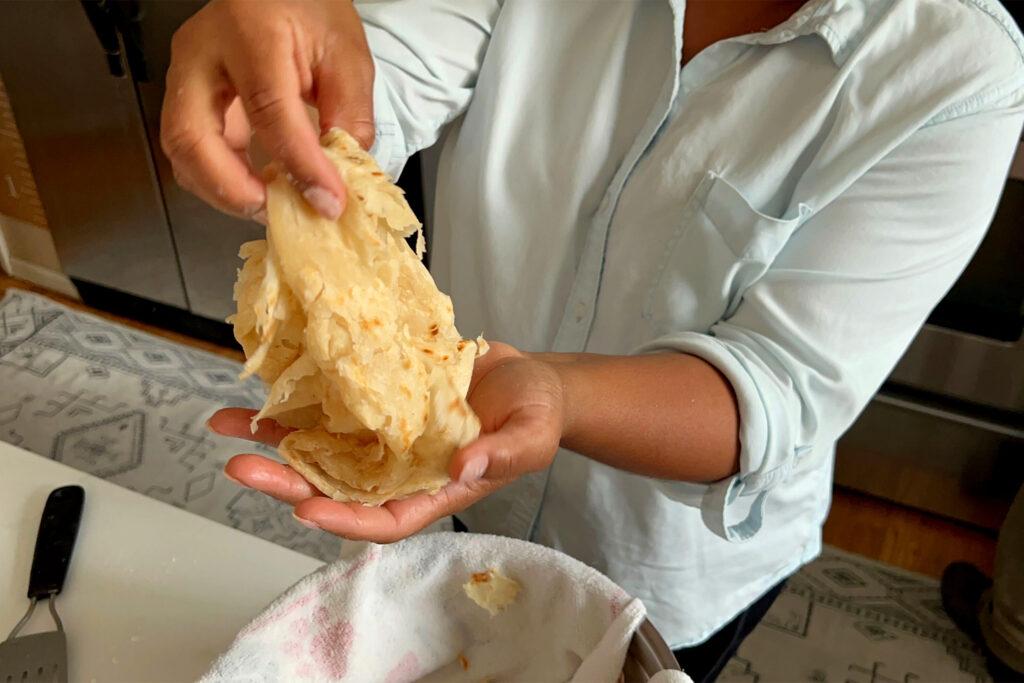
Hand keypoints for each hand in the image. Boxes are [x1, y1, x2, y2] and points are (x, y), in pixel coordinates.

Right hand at [160, 0, 375, 220]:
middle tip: (277, 211)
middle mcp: (202, 53)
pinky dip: (220, 180)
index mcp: (249, 32)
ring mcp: (185, 75)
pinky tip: (258, 190)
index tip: (327, 199)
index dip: (298, 164)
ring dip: (223, 191)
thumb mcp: (346, 56)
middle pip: (191, 136)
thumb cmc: (310, 12)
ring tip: (271, 205)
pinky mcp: (186, 97)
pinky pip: (192, 150)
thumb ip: (349, 114)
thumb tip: (340, 177)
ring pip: (182, 150)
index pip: (268, 110)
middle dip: (232, 189)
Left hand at [210, 343, 563, 541]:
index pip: (386, 518)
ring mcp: (382, 436)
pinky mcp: (374, 402)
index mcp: (435, 489)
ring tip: (225, 427)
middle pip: (337, 486)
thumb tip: (462, 469)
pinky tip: (257, 392)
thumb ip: (503, 453)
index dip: (345, 519)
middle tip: (243, 468)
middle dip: (288, 480)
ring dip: (272, 441)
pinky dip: (293, 401)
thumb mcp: (532, 434)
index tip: (307, 508)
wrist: (524, 376)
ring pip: (320, 447)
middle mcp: (399, 468)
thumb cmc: (535, 412)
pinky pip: (329, 407)